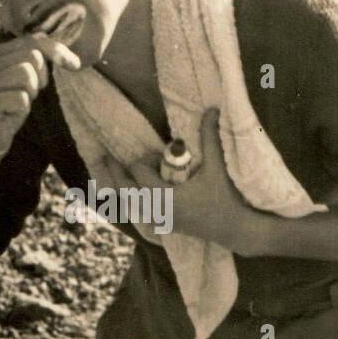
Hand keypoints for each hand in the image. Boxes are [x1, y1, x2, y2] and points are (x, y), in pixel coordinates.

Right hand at [0, 33, 79, 159]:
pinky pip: (21, 98)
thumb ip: (37, 58)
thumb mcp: (27, 79)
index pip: (33, 40)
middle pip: (33, 56)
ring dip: (31, 92)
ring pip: (27, 74)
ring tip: (19, 101)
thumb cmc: (11, 106)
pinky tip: (11, 113)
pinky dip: (23, 108)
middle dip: (41, 77)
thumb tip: (61, 47)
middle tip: (30, 92)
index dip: (58, 50)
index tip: (75, 64)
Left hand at [109, 109, 283, 253]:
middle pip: (125, 191)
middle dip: (115, 173)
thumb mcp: (217, 167)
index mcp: (168, 198)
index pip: (140, 175)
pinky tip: (128, 190)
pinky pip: (138, 212)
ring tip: (111, 171)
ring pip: (128, 204)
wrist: (234, 229)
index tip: (157, 155)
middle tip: (104, 157)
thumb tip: (212, 109)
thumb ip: (210, 138)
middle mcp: (159, 211)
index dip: (143, 161)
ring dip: (122, 187)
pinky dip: (130, 199)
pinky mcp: (163, 225)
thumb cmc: (226, 198)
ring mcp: (159, 220)